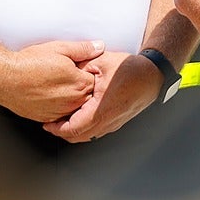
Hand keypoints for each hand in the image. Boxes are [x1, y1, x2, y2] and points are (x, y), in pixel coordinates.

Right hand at [0, 39, 103, 121]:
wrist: (3, 78)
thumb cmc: (28, 63)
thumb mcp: (59, 48)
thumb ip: (83, 49)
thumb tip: (98, 47)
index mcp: (80, 84)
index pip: (96, 80)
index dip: (87, 72)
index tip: (78, 68)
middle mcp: (73, 101)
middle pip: (87, 94)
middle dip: (80, 85)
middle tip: (64, 75)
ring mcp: (60, 112)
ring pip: (74, 105)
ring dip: (70, 97)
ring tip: (54, 84)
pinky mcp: (47, 118)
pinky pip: (60, 114)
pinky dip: (57, 106)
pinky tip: (48, 95)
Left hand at [44, 52, 160, 142]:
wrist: (153, 74)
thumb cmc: (131, 69)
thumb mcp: (100, 62)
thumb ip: (79, 68)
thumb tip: (62, 72)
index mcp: (101, 109)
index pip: (73, 129)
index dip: (56, 128)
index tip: (46, 123)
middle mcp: (108, 120)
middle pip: (78, 137)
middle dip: (61, 132)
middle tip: (50, 124)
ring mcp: (114, 123)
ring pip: (88, 136)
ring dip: (73, 130)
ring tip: (62, 120)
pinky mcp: (118, 121)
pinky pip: (96, 131)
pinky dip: (84, 128)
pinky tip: (79, 116)